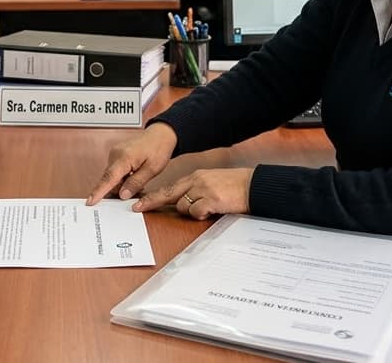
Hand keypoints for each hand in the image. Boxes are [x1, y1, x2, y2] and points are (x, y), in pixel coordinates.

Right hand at [85, 123, 176, 205]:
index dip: (99, 191)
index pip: (109, 178)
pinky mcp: (116, 155)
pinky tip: (134, 176)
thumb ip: (136, 183)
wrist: (160, 134)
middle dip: (120, 190)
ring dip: (122, 183)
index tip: (90, 201)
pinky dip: (123, 177)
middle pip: (110, 180)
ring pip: (112, 177)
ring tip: (139, 180)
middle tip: (137, 191)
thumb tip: (122, 195)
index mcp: (124, 157)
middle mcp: (115, 154)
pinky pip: (115, 171)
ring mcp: (114, 154)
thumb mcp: (152, 170)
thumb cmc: (158, 149)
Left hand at [134, 168, 252, 219]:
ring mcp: (202, 189)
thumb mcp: (211, 183)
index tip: (138, 203)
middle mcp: (196, 181)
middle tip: (139, 208)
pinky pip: (196, 212)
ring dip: (191, 212)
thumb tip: (182, 204)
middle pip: (168, 194)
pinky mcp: (210, 199)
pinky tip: (213, 209)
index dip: (153, 197)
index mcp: (195, 177)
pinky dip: (202, 214)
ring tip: (208, 207)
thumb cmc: (234, 186)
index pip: (169, 188)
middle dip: (152, 202)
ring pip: (183, 206)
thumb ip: (196, 191)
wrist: (252, 185)